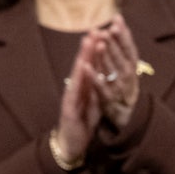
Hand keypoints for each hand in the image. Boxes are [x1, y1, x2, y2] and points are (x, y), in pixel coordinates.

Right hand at [55, 35, 101, 165]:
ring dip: (82, 57)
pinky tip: (81, 68)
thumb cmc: (83, 121)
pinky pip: (74, 92)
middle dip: (89, 47)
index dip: (96, 50)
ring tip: (88, 41)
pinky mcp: (68, 108)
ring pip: (77, 74)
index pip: (91, 65)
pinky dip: (78, 79)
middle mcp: (76, 88)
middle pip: (83, 65)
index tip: (104, 33)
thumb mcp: (94, 101)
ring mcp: (71, 97)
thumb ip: (97, 86)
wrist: (71, 144)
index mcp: (84, 87)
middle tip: (95, 29)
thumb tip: (105, 71)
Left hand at [87, 14, 140, 129]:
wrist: (121, 119)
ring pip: (113, 70)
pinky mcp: (108, 101)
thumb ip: (119, 51)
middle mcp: (128, 78)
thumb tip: (117, 25)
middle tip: (109, 27)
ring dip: (106, 56)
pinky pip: (101, 88)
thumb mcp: (123, 70)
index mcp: (131, 68)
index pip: (129, 48)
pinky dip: (94, 76)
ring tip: (101, 42)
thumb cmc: (121, 90)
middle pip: (122, 57)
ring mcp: (119, 89)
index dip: (123, 33)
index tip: (117, 18)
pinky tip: (86, 65)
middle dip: (116, 42)